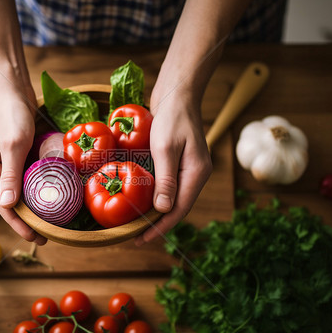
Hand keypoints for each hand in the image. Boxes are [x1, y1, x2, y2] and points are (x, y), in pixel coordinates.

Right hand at [0, 88, 47, 244]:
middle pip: (11, 203)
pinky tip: (52, 196)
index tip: (37, 238)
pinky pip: (27, 179)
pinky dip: (38, 190)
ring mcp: (6, 164)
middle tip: (49, 235)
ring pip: (20, 192)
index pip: (3, 206)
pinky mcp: (17, 157)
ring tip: (52, 222)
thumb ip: (11, 174)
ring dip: (34, 207)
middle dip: (28, 221)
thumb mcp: (13, 143)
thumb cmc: (11, 113)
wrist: (12, 88)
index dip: (19, 225)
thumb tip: (8, 206)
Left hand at [135, 91, 211, 245]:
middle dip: (157, 223)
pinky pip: (168, 185)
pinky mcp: (179, 161)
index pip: (179, 209)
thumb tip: (163, 209)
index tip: (140, 239)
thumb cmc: (172, 116)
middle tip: (134, 235)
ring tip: (136, 223)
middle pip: (177, 207)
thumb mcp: (166, 148)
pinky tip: (142, 200)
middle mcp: (196, 174)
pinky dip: (155, 196)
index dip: (160, 227)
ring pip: (172, 197)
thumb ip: (166, 179)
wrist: (177, 93)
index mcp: (197, 173)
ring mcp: (189, 168)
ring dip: (156, 212)